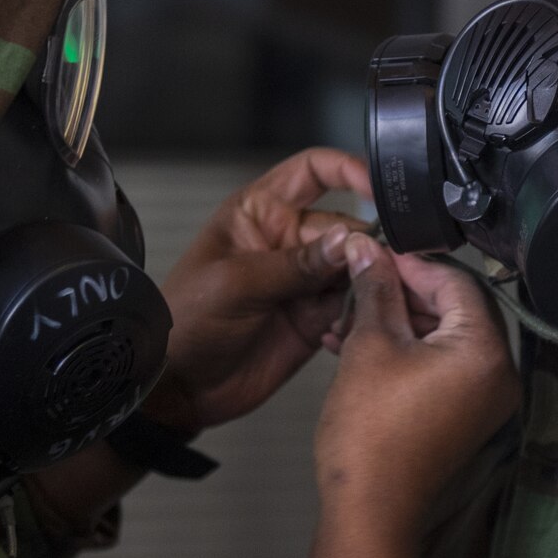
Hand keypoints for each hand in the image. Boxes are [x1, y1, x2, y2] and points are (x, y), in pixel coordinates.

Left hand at [151, 148, 370, 433]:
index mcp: (260, 212)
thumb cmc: (187, 321)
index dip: (347, 170)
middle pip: (346, 226)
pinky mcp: (316, 317)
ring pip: (357, 266)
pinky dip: (362, 311)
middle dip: (365, 243)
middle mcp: (287, 240)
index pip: (312, 172)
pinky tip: (350, 324)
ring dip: (370, 278)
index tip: (377, 188)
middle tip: (374, 267)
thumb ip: (295, 264)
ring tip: (372, 296)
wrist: (181, 386)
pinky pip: (354, 305)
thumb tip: (349, 242)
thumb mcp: (236, 284)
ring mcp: (304, 280)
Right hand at [301, 234, 518, 557]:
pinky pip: (441, 368)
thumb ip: (375, 289)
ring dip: (399, 323)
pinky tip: (359, 346)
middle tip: (361, 284)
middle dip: (403, 294)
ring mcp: (484, 400)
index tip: (375, 255)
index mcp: (485, 351)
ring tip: (349, 318)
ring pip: (444, 339)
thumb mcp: (370, 345)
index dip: (412, 263)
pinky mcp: (465, 417)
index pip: (457, 282)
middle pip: (455, 309)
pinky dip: (407, 353)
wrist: (370, 509)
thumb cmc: (371, 429)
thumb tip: (368, 248)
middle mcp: (498, 374)